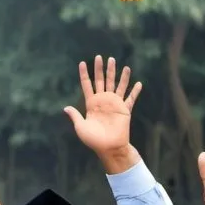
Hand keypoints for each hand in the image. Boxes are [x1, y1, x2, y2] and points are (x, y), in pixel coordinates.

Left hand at [63, 56, 141, 170]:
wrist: (109, 148)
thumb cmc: (93, 140)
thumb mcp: (81, 127)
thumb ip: (75, 116)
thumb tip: (65, 108)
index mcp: (91, 103)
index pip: (87, 85)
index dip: (84, 74)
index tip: (82, 63)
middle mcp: (103, 101)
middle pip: (102, 80)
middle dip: (101, 69)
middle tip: (101, 56)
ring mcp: (114, 104)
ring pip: (117, 85)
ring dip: (119, 74)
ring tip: (119, 63)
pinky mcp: (125, 110)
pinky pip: (131, 98)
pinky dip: (135, 91)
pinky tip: (138, 83)